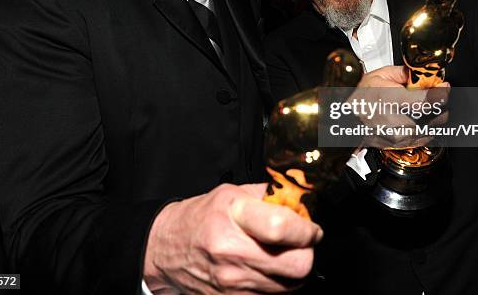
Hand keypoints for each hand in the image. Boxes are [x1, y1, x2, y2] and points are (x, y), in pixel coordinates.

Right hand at [143, 183, 322, 293]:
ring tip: (279, 252)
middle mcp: (232, 255)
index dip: (307, 228)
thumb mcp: (232, 192)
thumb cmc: (200, 216)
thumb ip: (270, 195)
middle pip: (297, 266)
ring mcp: (233, 284)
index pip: (283, 228)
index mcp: (232, 219)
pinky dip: (277, 282)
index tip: (311, 226)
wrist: (166, 249)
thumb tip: (302, 199)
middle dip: (307, 252)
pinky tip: (265, 266)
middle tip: (300, 241)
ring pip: (290, 285)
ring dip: (293, 268)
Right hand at [354, 65, 449, 148]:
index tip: (443, 87)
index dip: (440, 94)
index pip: (425, 102)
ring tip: (423, 106)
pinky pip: (424, 138)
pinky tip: (417, 119)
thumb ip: (405, 73)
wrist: (347, 119)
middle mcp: (394, 121)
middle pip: (434, 116)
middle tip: (435, 94)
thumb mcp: (379, 75)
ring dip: (434, 116)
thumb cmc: (360, 97)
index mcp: (388, 99)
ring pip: (432, 128)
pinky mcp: (400, 145)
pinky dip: (427, 127)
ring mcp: (398, 136)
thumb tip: (425, 75)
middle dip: (440, 104)